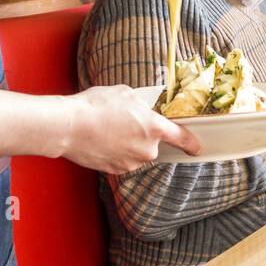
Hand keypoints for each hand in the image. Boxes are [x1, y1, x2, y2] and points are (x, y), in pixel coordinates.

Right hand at [61, 85, 201, 173]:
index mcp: (154, 128)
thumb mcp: (126, 94)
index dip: (191, 143)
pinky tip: (102, 139)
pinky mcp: (116, 170)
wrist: (68, 126)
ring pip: (137, 152)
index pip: (182, 138)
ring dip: (128, 143)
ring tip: (108, 129)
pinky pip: (123, 160)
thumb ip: (144, 104)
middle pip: (153, 144)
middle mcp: (147, 149)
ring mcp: (131, 162)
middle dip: (143, 135)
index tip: (196, 147)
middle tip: (124, 122)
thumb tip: (147, 109)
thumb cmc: (96, 106)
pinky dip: (116, 152)